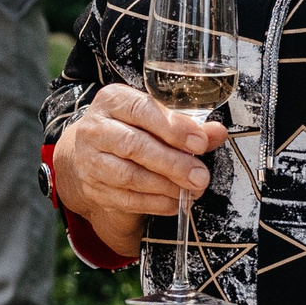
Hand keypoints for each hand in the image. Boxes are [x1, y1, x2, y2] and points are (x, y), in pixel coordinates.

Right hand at [50, 82, 225, 260]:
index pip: (141, 110)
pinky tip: (176, 201)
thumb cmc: (129, 129)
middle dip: (172, 163)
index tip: (199, 142)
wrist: (89, 153)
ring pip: (129, 176)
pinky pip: (127, 200)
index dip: (172, 128)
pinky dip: (156, 203)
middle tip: (200, 175)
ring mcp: (90, 160)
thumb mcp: (154, 117)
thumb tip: (217, 132)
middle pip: (134, 146)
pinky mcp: (94, 188)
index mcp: (113, 101)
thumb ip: (187, 125)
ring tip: (192, 189)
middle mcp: (95, 129)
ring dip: (166, 186)